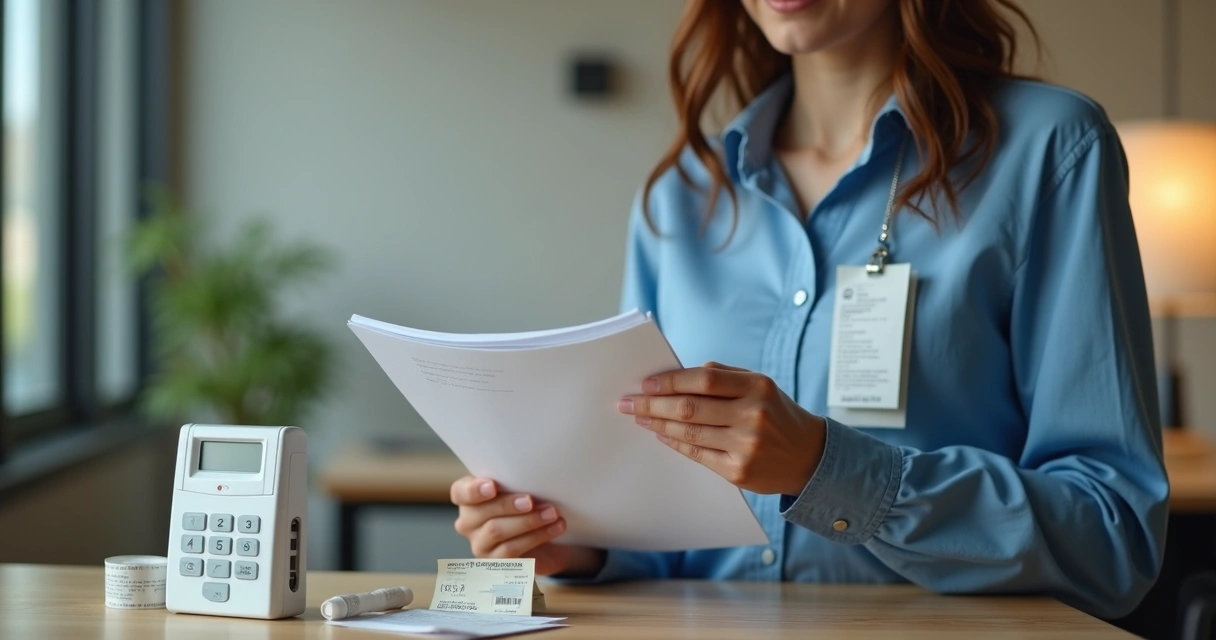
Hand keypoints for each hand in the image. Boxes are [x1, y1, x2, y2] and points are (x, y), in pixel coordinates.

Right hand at [449, 476, 604, 575]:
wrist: (546, 539)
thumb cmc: (528, 506)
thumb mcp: (520, 489)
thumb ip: (516, 482)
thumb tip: (532, 471)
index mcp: (468, 498)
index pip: (460, 492)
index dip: (473, 490)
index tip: (492, 486)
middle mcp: (468, 521)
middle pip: (481, 512)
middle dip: (508, 505)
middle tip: (531, 500)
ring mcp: (479, 544)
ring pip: (497, 531)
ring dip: (528, 521)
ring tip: (552, 513)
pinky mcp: (495, 562)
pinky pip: (512, 550)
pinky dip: (536, 536)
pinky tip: (555, 527)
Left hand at [618, 362, 826, 495]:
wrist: (809, 456)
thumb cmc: (776, 413)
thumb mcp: (759, 385)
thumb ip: (722, 376)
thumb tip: (676, 376)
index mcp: (757, 387)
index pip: (703, 379)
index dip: (670, 381)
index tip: (645, 384)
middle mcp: (752, 415)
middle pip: (689, 408)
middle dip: (652, 405)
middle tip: (628, 403)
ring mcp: (745, 446)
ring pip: (689, 433)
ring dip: (658, 425)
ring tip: (640, 419)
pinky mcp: (738, 471)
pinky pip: (696, 455)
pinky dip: (675, 443)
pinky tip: (661, 435)